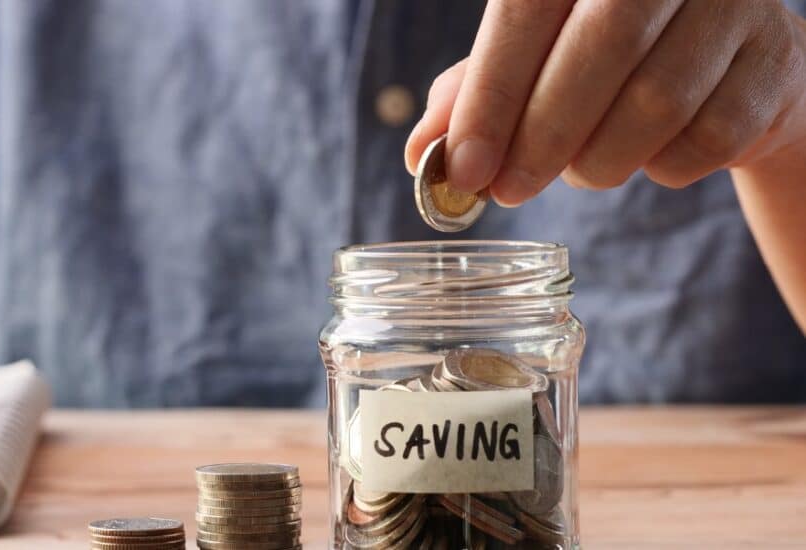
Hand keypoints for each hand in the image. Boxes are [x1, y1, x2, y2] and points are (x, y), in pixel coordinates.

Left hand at [406, 0, 805, 204]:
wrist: (730, 70)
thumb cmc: (612, 62)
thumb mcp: (535, 63)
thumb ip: (474, 95)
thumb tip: (420, 153)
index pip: (528, 10)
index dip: (491, 93)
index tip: (462, 166)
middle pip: (599, 50)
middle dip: (540, 138)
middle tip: (506, 191)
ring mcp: (737, 6)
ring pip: (655, 102)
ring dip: (599, 161)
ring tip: (580, 170)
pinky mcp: (778, 62)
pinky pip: (707, 139)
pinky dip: (662, 169)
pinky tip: (648, 158)